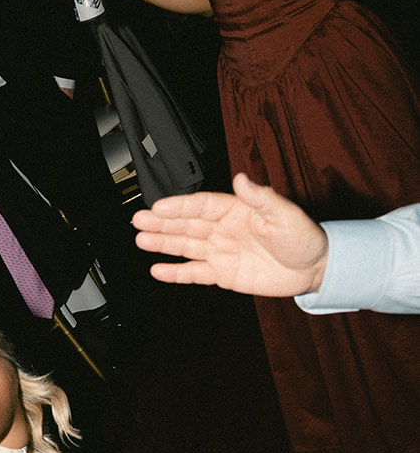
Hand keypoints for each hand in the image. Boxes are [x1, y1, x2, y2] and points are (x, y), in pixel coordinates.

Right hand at [132, 173, 329, 294]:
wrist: (314, 269)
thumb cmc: (304, 238)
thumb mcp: (286, 214)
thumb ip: (262, 198)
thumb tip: (241, 179)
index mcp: (237, 210)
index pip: (202, 205)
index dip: (180, 206)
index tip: (159, 207)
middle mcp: (224, 229)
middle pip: (187, 224)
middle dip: (162, 222)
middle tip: (139, 220)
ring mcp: (222, 251)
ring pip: (186, 246)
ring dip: (163, 243)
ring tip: (141, 240)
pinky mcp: (223, 274)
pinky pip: (195, 272)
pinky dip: (177, 272)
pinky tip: (159, 269)